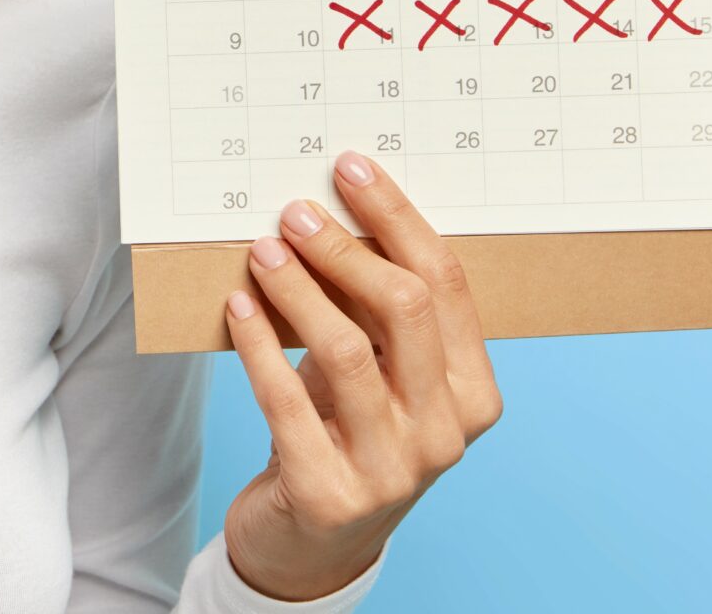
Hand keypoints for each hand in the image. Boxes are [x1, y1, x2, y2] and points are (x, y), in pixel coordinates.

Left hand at [218, 150, 502, 600]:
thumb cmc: (349, 431)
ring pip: (346, 351)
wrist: (315, 543)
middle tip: (293, 212)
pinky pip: (288, 401)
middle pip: (403, 310)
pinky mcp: (329, 493)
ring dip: (297, 289)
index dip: (397, 217)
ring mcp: (392, 469)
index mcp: (474, 393)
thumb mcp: (382, 374)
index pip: (445, 285)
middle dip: (345, 247)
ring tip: (262, 252)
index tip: (350, 168)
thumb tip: (333, 205)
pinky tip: (237, 306)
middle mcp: (445, 434)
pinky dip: (258, 345)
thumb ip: (377, 309)